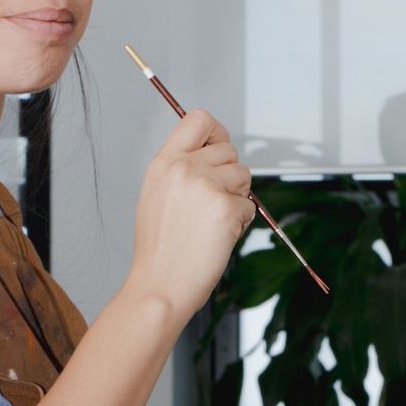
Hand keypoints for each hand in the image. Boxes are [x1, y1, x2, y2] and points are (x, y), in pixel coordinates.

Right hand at [125, 109, 255, 328]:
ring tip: (211, 223)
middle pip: (229, 151)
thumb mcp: (156, 196)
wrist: (159, 286)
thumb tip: (213, 156)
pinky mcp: (225, 209)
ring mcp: (206, 187)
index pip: (199, 119)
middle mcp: (184, 168)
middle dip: (230, 176)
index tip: (218, 147)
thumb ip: (181, 170)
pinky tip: (217, 238)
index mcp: (164, 162)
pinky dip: (239, 223)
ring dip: (236, 199)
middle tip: (211, 205)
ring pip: (244, 177)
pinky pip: (249, 207)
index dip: (216, 131)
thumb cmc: (159, 249)